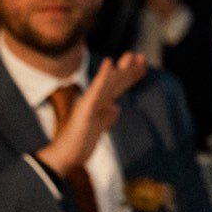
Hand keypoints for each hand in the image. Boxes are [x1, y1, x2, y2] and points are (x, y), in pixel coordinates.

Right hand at [36, 53, 148, 177]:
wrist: (67, 155)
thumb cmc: (81, 142)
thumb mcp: (99, 127)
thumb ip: (108, 116)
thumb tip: (116, 107)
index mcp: (101, 103)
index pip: (118, 86)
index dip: (131, 75)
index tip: (143, 64)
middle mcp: (96, 99)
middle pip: (116, 81)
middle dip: (129, 68)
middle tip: (141, 56)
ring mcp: (90, 102)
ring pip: (109, 82)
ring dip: (121, 68)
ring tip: (131, 55)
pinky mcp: (85, 108)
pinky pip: (96, 90)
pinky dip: (103, 76)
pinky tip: (108, 63)